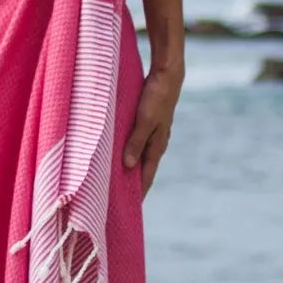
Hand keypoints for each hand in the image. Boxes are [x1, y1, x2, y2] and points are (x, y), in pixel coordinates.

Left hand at [122, 63, 180, 193]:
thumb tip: (127, 166)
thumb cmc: (157, 96)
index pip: (147, 176)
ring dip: (129, 166)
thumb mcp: (145, 120)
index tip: (129, 208)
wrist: (168, 74)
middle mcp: (156, 142)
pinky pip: (136, 142)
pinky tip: (116, 151)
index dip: (139, 192)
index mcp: (157, 145)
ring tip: (114, 177)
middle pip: (142, 168)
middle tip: (118, 198)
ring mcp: (153, 132)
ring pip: (138, 155)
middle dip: (132, 183)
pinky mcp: (147, 122)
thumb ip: (136, 141)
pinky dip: (127, 150)